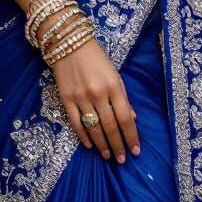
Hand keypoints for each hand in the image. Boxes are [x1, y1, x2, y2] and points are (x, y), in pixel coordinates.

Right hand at [52, 37, 139, 163]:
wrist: (68, 41)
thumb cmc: (96, 56)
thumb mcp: (114, 73)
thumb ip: (123, 96)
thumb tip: (132, 119)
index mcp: (114, 85)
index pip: (125, 117)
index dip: (131, 136)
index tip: (135, 150)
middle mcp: (98, 93)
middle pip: (110, 126)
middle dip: (117, 145)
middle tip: (121, 160)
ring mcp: (81, 97)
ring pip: (94, 128)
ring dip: (102, 145)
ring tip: (108, 155)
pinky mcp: (66, 98)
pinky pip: (76, 123)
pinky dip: (83, 136)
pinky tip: (90, 145)